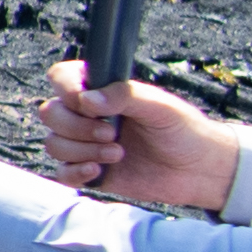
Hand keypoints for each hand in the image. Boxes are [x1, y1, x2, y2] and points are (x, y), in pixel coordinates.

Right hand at [37, 66, 251, 215]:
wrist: (200, 171)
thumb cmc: (185, 131)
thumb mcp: (161, 107)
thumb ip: (125, 96)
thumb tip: (88, 100)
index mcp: (103, 92)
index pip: (62, 78)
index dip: (66, 89)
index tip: (86, 104)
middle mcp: (89, 116)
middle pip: (51, 114)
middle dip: (76, 127)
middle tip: (112, 133)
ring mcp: (86, 144)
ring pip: (54, 144)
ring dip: (82, 150)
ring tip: (117, 154)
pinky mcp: (90, 172)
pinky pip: (62, 173)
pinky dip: (75, 172)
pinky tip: (99, 171)